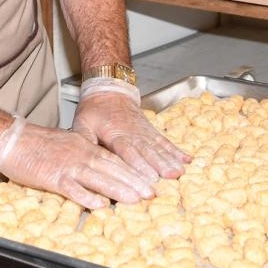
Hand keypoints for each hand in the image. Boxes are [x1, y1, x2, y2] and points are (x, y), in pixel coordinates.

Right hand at [0, 116, 155, 209]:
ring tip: (136, 200)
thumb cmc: (37, 143)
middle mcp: (80, 154)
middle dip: (134, 181)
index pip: (114, 158)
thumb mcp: (67, 142)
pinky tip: (100, 206)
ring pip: (98, 178)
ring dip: (118, 189)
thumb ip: (83, 152)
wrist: (13, 139)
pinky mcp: (52, 177)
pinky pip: (73, 189)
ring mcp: (67, 165)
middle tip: (151, 193)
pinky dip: (87, 197)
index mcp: (84, 145)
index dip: (133, 170)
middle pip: (112, 168)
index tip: (148, 180)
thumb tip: (99, 165)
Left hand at [72, 80, 189, 181]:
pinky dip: (176, 151)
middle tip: (171, 178)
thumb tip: (83, 158)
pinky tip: (186, 160)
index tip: (148, 177)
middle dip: (159, 165)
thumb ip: (83, 140)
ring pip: (159, 146)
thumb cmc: (94, 109)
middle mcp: (132, 132)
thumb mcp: (81, 123)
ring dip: (170, 159)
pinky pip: (165, 141)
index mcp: (114, 132)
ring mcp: (144, 131)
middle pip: (147, 150)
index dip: (138, 165)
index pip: (127, 151)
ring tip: (181, 171)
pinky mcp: (151, 131)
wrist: (109, 89)